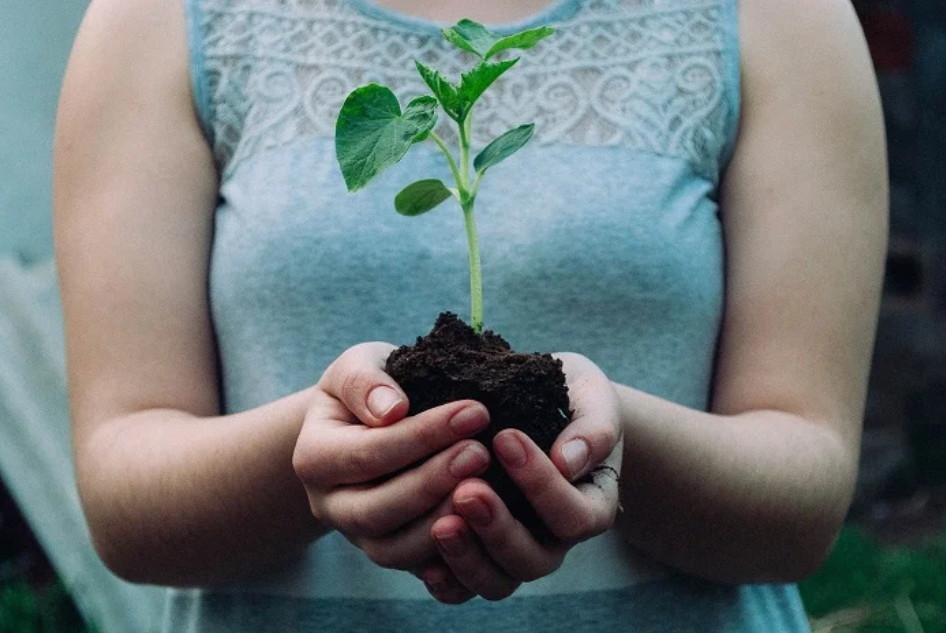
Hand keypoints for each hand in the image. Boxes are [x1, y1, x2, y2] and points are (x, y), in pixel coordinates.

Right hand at [292, 342, 492, 573]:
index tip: (474, 411)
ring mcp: (358, 537)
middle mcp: (329, 505)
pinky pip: (418, 569)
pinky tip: (486, 524)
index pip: (366, 453)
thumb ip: (366, 381)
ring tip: (488, 487)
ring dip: (443, 521)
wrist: (366, 424)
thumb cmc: (369, 389)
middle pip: (376, 510)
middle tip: (482, 452)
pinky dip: (451, 555)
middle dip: (432, 482)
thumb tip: (392, 409)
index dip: (421, 436)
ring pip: (395, 550)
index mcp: (314, 457)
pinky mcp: (390, 554)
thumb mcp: (358, 366)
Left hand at [420, 353, 622, 602]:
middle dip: (498, 528)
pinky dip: (446, 580)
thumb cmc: (571, 398)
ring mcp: (515, 554)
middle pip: (533, 560)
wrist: (542, 406)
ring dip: (468, 557)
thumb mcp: (592, 398)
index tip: (506, 438)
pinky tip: (424, 559)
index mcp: (591, 506)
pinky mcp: (479, 557)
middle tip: (467, 489)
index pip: (573, 515)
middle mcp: (554, 540)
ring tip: (441, 523)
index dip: (541, 484)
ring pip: (497, 582)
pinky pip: (463, 589)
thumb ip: (593, 428)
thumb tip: (568, 461)